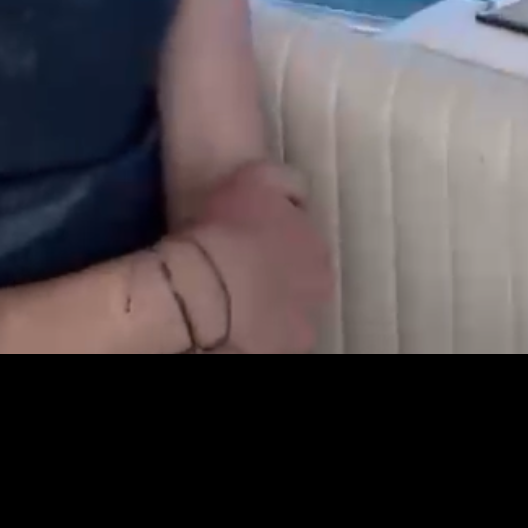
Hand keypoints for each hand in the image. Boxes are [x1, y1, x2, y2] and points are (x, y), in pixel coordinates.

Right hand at [163, 161, 332, 354]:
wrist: (206, 287)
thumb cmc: (229, 226)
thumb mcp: (258, 176)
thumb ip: (286, 181)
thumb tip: (296, 193)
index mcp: (317, 245)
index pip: (305, 241)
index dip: (277, 237)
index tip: (252, 236)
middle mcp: (320, 287)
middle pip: (303, 278)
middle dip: (281, 273)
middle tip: (245, 267)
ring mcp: (304, 324)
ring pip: (289, 311)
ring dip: (271, 304)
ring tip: (235, 297)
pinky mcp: (284, 351)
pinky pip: (272, 338)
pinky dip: (258, 332)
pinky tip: (234, 321)